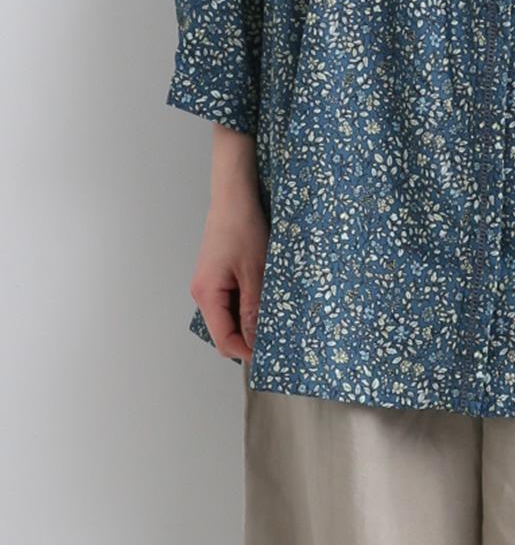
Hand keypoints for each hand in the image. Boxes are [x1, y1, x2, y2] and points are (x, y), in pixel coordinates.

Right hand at [189, 182, 267, 359]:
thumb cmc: (241, 227)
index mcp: (206, 295)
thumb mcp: (255, 271)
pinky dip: (248, 301)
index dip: (246, 351)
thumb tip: (254, 341)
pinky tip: (266, 294)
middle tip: (277, 333)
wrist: (234, 196)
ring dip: (250, 317)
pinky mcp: (218, 274)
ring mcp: (210, 283)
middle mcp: (203, 292)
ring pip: (230, 314)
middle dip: (249, 335)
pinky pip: (232, 298)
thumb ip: (254, 309)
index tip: (270, 353)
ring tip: (274, 311)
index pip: (224, 339)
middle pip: (225, 329)